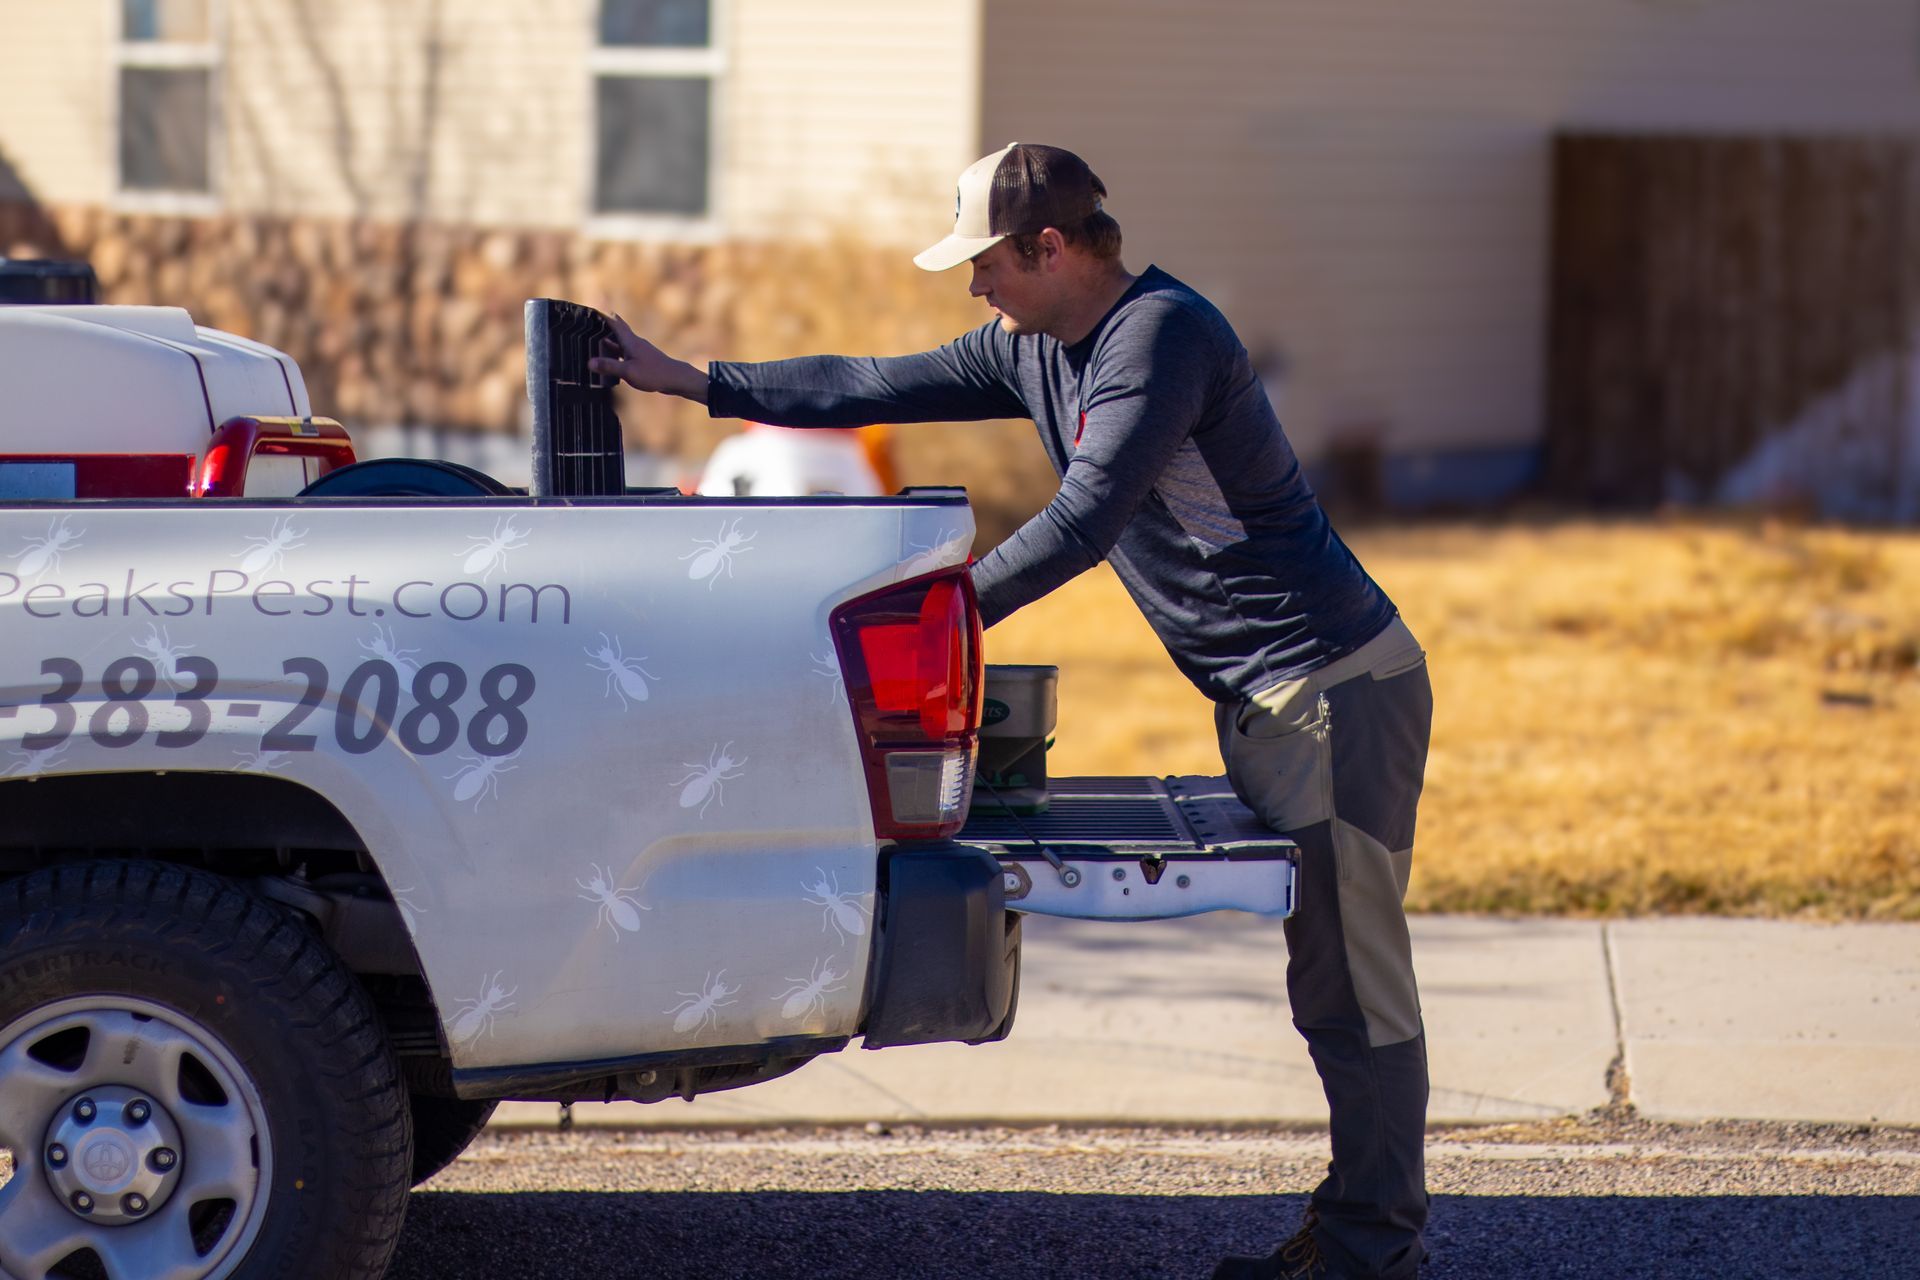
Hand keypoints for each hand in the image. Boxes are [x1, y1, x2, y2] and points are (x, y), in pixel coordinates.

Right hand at [589, 313, 708, 403]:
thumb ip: (609, 366)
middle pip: (616, 329)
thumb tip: (589, 362)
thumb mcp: (628, 371)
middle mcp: (634, 342)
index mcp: (630, 341)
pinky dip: (615, 354)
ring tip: (593, 342)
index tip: (591, 307)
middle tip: (589, 323)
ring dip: (608, 341)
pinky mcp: (642, 359)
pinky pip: (624, 353)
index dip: (603, 313)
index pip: (614, 321)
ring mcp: (638, 350)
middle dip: (603, 325)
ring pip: (619, 342)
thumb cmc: (654, 373)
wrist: (675, 379)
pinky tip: (610, 360)